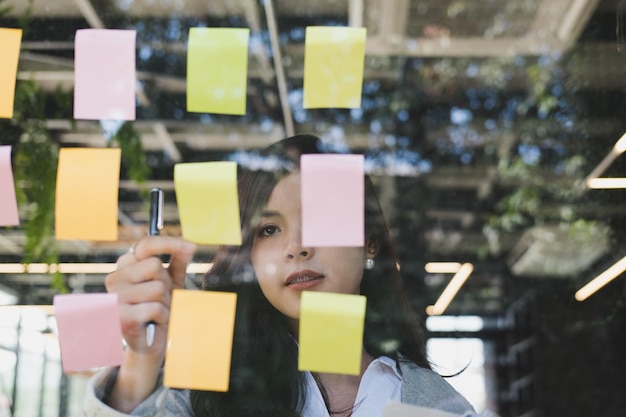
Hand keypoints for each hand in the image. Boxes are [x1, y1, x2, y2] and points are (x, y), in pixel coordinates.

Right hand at [104, 236, 195, 411]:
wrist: (151, 343)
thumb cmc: (159, 309)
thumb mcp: (172, 282)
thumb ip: (178, 262)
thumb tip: (190, 245)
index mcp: (124, 267)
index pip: (145, 244)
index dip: (170, 243)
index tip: (192, 247)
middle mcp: (114, 279)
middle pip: (154, 266)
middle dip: (167, 283)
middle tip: (162, 299)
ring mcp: (114, 299)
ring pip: (157, 288)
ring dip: (166, 303)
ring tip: (157, 313)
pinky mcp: (120, 318)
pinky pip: (156, 308)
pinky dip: (163, 317)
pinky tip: (153, 323)